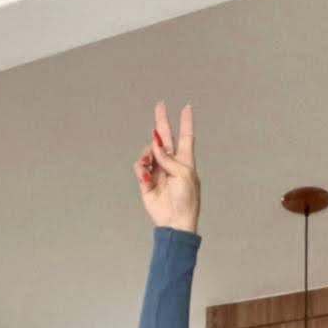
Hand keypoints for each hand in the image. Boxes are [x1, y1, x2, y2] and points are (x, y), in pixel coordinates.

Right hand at [134, 101, 199, 232]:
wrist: (174, 221)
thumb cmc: (186, 200)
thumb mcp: (183, 175)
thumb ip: (169, 158)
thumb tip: (155, 145)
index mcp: (185, 161)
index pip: (186, 137)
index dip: (186, 122)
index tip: (187, 107)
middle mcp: (171, 164)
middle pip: (165, 138)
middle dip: (162, 122)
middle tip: (160, 105)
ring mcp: (158, 172)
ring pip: (149, 152)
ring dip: (148, 153)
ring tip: (148, 163)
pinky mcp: (147, 182)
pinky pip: (140, 167)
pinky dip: (141, 168)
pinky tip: (145, 175)